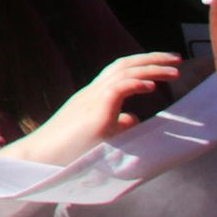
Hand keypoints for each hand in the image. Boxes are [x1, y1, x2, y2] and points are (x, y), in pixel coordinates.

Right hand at [8, 53, 181, 162]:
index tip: (167, 64)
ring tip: (174, 71)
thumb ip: (117, 124)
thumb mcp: (99, 134)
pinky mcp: (93, 114)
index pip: (120, 70)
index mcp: (93, 97)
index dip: (143, 64)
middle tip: (177, 58)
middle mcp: (91, 93)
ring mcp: (91, 101)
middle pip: (123, 64)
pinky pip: (116, 90)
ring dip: (151, 69)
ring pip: (122, 73)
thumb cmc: (68, 152)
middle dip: (152, 59)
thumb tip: (134, 119)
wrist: (40, 159)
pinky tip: (151, 86)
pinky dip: (135, 84)